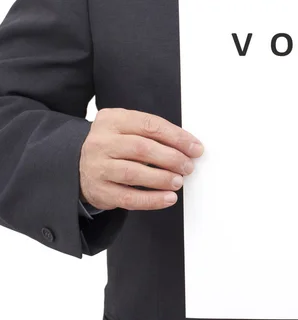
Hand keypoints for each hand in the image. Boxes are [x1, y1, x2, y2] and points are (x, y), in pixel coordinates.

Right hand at [80, 108, 202, 209]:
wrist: (79, 165)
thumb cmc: (114, 146)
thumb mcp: (128, 129)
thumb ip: (154, 134)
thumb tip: (189, 147)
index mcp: (113, 120)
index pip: (150, 125)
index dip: (177, 137)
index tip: (195, 148)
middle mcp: (101, 142)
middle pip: (142, 148)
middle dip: (171, 158)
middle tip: (188, 166)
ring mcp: (98, 166)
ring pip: (134, 172)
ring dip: (162, 178)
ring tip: (178, 181)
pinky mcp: (99, 190)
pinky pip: (128, 197)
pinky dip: (152, 199)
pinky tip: (168, 198)